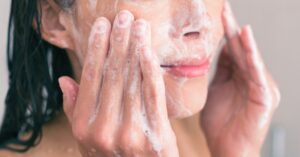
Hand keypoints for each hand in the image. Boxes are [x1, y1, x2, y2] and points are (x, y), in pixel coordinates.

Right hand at [58, 11, 178, 156]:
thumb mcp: (86, 139)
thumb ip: (75, 109)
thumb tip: (65, 80)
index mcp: (85, 126)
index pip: (90, 79)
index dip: (96, 49)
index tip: (101, 27)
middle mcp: (104, 129)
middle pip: (112, 75)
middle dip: (118, 42)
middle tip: (122, 17)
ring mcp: (130, 133)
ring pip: (132, 81)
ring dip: (135, 49)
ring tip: (138, 26)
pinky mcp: (156, 135)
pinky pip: (153, 95)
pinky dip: (150, 70)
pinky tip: (148, 50)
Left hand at [201, 2, 280, 156]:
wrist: (227, 149)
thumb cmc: (219, 125)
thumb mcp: (214, 92)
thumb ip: (217, 73)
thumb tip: (212, 53)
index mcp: (238, 78)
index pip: (231, 51)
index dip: (222, 34)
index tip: (215, 16)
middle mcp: (250, 78)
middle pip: (240, 50)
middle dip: (231, 29)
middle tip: (223, 8)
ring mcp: (259, 86)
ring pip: (249, 57)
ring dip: (240, 38)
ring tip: (231, 19)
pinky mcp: (265, 96)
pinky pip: (256, 72)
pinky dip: (252, 54)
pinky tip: (246, 38)